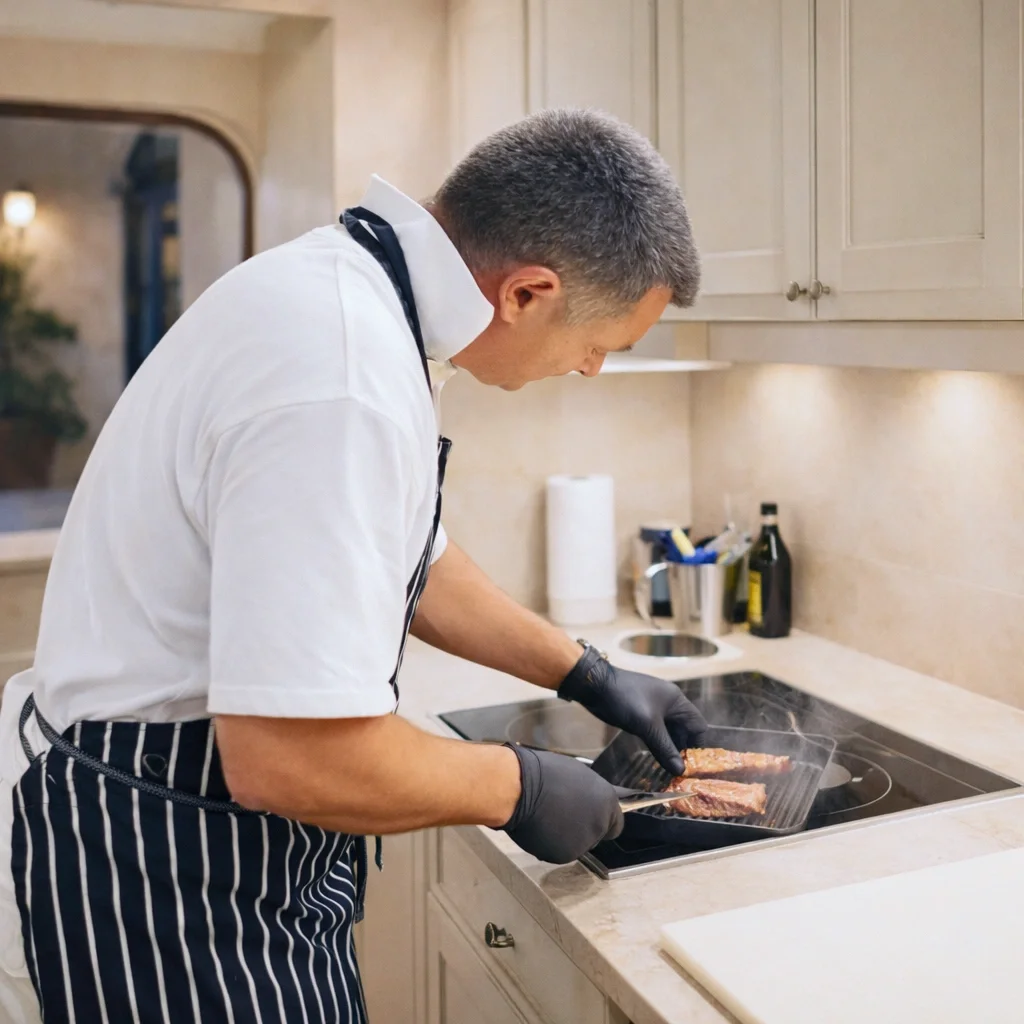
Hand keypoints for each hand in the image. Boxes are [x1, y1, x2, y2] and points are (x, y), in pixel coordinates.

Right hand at [500, 744, 622, 862]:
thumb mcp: (577, 774)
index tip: (591, 818)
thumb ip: (591, 794)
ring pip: (577, 845)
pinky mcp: (563, 855)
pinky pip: (558, 851)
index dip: (602, 821)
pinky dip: (550, 844)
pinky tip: (540, 828)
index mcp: (606, 802)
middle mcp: (599, 824)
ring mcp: (582, 842)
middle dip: (583, 828)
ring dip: (566, 837)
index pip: (616, 824)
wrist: (520, 788)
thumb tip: (590, 800)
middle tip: (564, 815)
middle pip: (596, 835)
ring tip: (548, 819)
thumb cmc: (544, 773)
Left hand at [557, 644, 707, 776]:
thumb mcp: (647, 725)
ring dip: (671, 750)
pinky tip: (658, 760)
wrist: (595, 686)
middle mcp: (670, 705)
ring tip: (671, 771)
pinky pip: (657, 733)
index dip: (699, 745)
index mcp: (677, 701)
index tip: (695, 766)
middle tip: (683, 773)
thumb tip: (681, 770)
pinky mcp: (643, 716)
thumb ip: (664, 747)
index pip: (698, 725)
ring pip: (670, 734)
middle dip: (685, 750)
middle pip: (685, 731)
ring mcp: (655, 710)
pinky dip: (659, 745)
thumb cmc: (625, 699)